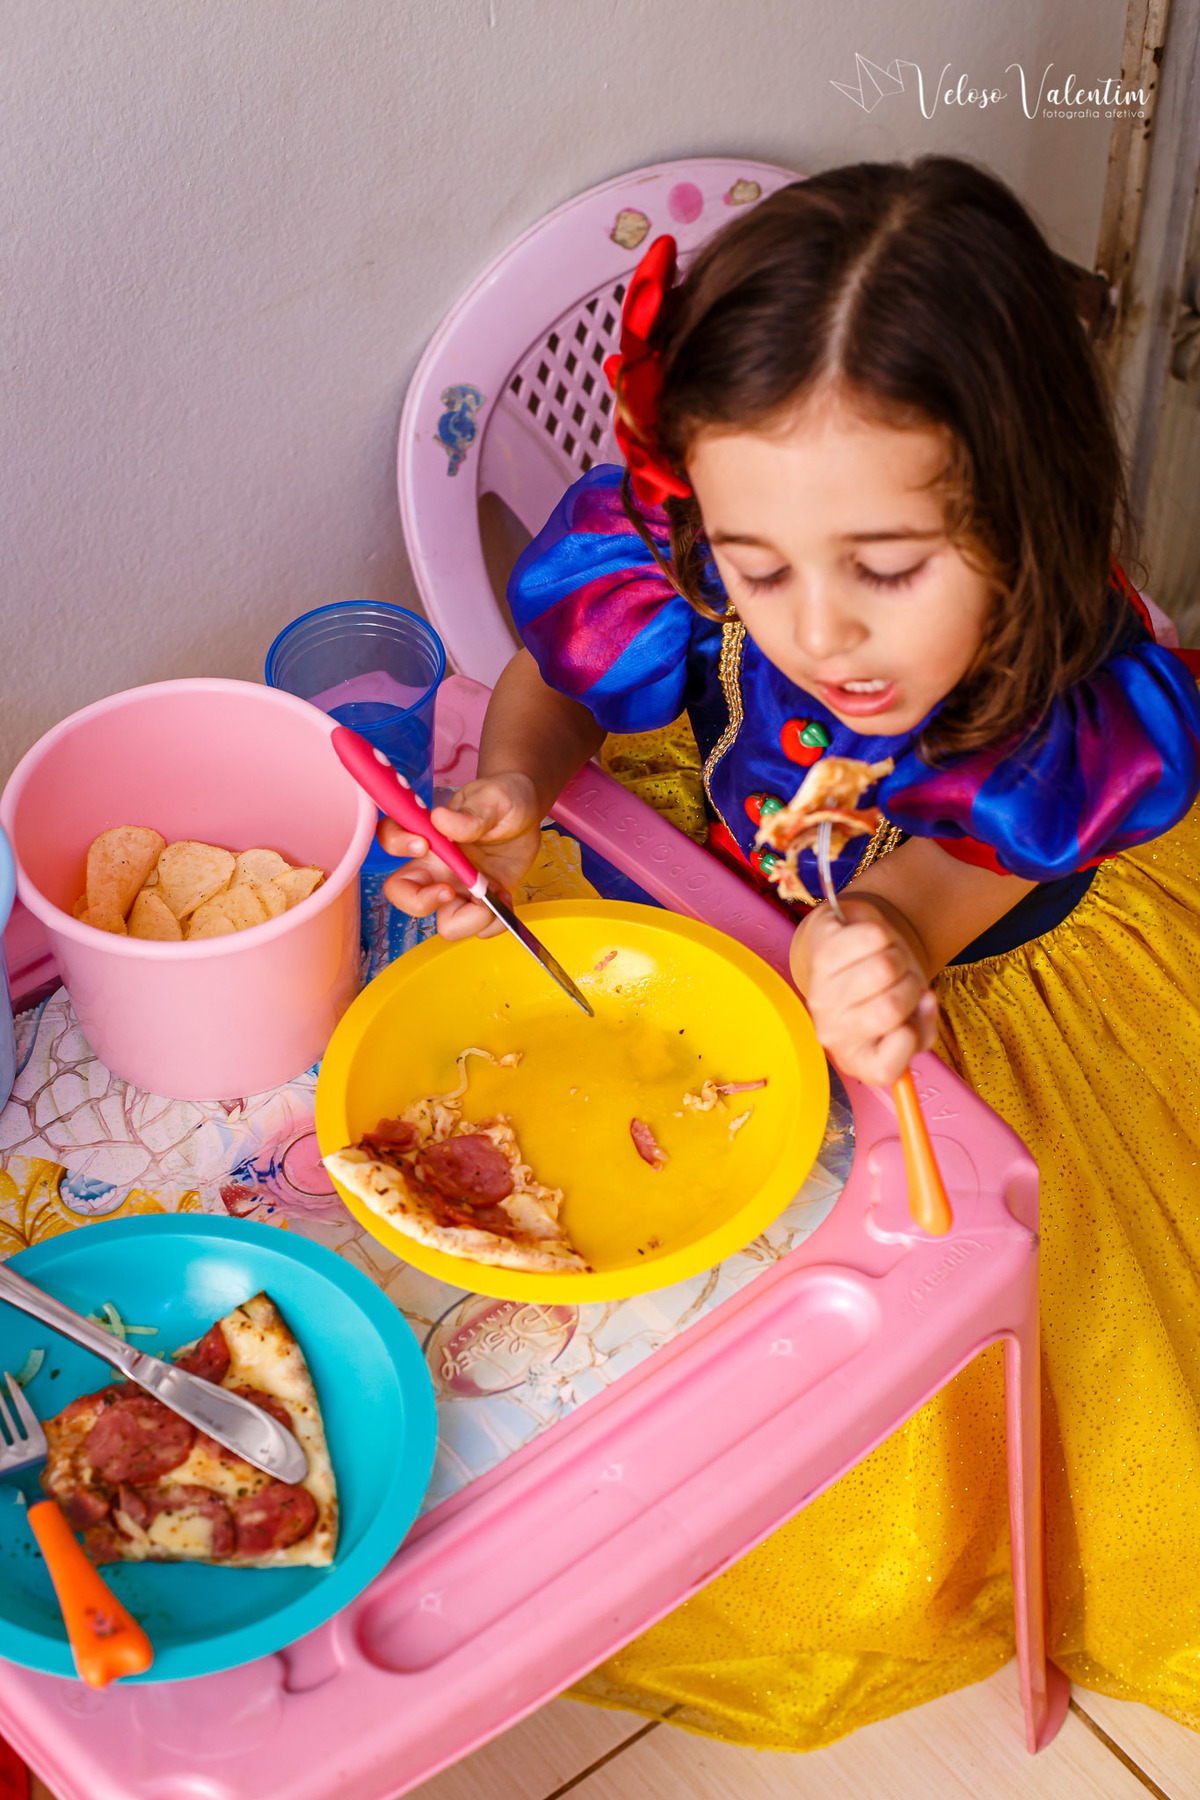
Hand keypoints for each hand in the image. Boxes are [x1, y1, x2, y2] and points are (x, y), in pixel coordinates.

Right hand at [379, 773, 543, 941]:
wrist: (528, 813)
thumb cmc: (503, 799)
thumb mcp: (492, 799)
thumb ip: (470, 814)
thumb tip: (441, 820)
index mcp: (432, 838)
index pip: (391, 841)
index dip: (398, 846)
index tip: (423, 845)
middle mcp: (438, 869)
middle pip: (405, 898)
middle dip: (424, 903)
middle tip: (452, 890)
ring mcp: (460, 890)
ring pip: (446, 926)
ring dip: (473, 918)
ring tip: (495, 893)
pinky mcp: (482, 903)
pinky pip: (480, 930)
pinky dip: (496, 923)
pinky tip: (506, 896)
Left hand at [794, 897, 937, 1086]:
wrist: (849, 960)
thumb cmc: (886, 997)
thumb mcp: (913, 1026)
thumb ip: (925, 1028)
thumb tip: (925, 1000)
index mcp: (857, 1059)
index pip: (884, 1070)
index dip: (909, 1039)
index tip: (908, 1023)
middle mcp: (831, 1033)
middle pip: (892, 1008)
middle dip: (911, 988)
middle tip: (902, 984)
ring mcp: (821, 995)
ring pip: (884, 968)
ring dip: (899, 957)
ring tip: (889, 961)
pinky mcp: (820, 955)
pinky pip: (871, 937)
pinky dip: (885, 934)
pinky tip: (874, 943)